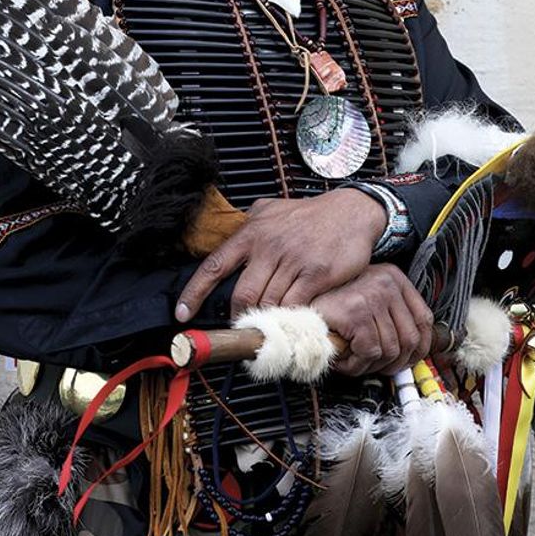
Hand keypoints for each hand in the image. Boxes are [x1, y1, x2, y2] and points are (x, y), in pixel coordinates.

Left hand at [174, 188, 386, 323]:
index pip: (214, 265)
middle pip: (243, 295)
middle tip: (246, 325)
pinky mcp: (316, 274)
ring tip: (273, 323)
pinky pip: (295, 306)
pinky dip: (292, 317)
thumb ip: (248, 228)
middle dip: (242, 315)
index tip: (183, 313)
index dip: (194, 293)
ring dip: (269, 318)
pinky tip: (295, 316)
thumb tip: (227, 247)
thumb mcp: (271, 210)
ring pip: (269, 304)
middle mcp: (268, 245)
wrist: (352, 211)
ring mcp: (293, 260)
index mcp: (252, 232)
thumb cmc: (309, 215)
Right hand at [312, 265, 433, 376]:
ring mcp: (373, 296)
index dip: (421, 347)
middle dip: (394, 363)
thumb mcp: (368, 301)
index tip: (409, 361)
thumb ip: (392, 317)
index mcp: (393, 277)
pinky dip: (357, 365)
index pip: (424, 319)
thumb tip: (415, 349)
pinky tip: (344, 360)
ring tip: (353, 362)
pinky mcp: (357, 312)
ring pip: (390, 350)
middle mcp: (387, 283)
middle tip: (375, 368)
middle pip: (411, 339)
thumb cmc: (330, 308)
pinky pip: (370, 353)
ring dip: (370, 366)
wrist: (296, 305)